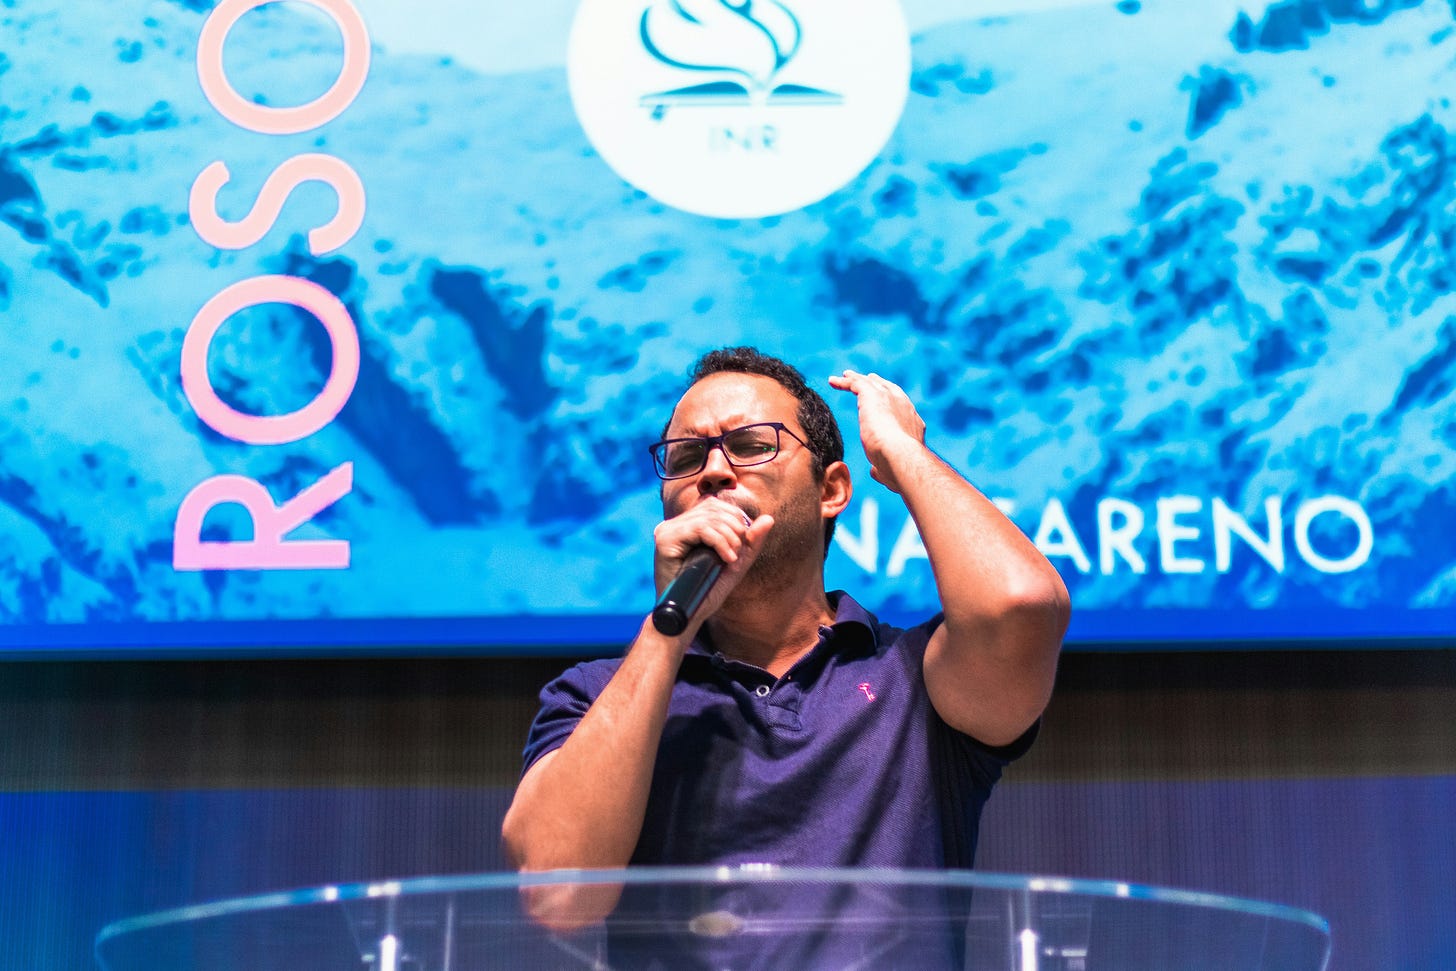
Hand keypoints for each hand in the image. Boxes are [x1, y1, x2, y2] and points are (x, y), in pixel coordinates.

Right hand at [652, 497, 774, 629]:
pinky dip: (719, 542)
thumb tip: (769, 518)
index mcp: (688, 525)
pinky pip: (700, 528)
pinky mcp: (665, 539)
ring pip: (708, 517)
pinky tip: (726, 558)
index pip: (716, 505)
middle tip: (738, 554)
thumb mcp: (735, 563)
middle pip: (713, 508)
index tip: (741, 544)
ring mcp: (667, 530)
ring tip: (732, 559)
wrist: (688, 616)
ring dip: (729, 538)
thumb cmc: (708, 591)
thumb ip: (751, 542)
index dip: (735, 519)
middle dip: (734, 529)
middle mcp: (675, 524)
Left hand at [828, 370, 925, 494]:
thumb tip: (875, 473)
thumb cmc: (898, 469)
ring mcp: (889, 398)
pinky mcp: (873, 395)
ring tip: (845, 375)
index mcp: (912, 423)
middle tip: (867, 378)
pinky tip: (832, 381)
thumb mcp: (891, 470)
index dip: (890, 404)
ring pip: (871, 383)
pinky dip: (844, 381)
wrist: (900, 457)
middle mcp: (903, 406)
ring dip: (857, 379)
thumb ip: (882, 469)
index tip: (881, 400)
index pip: (900, 408)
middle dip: (877, 383)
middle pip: (888, 389)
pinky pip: (856, 383)